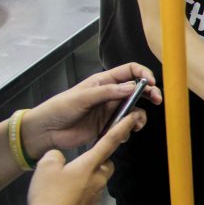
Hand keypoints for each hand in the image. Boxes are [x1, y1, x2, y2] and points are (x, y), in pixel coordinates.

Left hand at [20, 63, 161, 160]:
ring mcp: (110, 111)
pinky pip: (126, 126)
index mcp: (104, 81)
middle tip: (157, 100)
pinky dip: (129, 129)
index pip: (130, 71)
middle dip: (150, 93)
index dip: (143, 74)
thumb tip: (132, 87)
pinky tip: (123, 133)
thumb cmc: (59, 108)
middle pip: (138, 90)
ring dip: (140, 116)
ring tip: (137, 124)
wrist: (46, 131)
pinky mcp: (108, 126)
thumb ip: (107, 92)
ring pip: (135, 109)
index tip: (151, 83)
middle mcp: (111, 94)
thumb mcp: (82, 97)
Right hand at [26, 111, 144, 204]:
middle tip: (81, 160)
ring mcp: (95, 196)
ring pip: (97, 179)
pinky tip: (62, 197)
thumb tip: (58, 158)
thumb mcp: (45, 167)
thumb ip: (54, 156)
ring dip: (87, 177)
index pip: (110, 141)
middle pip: (106, 163)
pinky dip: (79, 193)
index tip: (133, 117)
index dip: (122, 127)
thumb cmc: (49, 197)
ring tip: (65, 181)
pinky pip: (88, 195)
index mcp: (90, 164)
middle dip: (99, 159)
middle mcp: (98, 179)